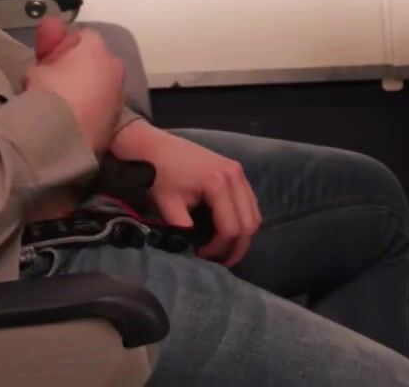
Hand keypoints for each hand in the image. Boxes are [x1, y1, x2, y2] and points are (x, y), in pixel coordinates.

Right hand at [24, 18, 123, 152]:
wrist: (64, 138)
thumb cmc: (48, 94)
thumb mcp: (38, 66)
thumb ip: (48, 42)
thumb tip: (51, 22)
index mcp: (95, 47)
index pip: (80, 35)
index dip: (62, 46)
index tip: (47, 61)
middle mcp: (114, 65)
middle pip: (94, 59)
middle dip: (77, 67)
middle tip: (54, 82)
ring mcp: (119, 92)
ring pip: (100, 82)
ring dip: (86, 87)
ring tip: (63, 103)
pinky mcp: (117, 117)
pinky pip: (102, 104)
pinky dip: (91, 106)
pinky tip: (73, 117)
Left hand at [112, 121, 261, 266]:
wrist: (154, 146)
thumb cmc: (159, 174)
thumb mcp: (168, 205)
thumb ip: (184, 230)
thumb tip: (194, 252)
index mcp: (218, 183)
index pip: (230, 228)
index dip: (219, 249)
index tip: (201, 257)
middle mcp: (235, 176)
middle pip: (249, 224)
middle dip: (236, 247)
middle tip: (219, 261)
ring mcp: (238, 171)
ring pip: (254, 214)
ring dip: (242, 235)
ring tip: (223, 248)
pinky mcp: (236, 170)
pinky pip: (249, 202)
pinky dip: (243, 219)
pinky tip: (226, 228)